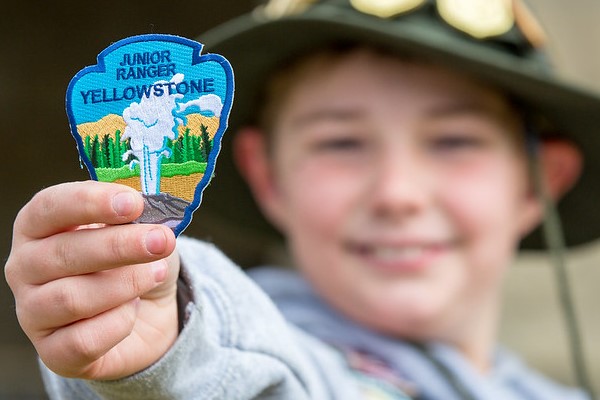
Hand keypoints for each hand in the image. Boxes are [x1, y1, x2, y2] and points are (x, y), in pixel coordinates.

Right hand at [4, 181, 179, 379]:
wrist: (149, 314)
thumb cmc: (135, 260)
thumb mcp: (141, 228)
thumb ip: (140, 214)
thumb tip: (150, 207)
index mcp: (39, 226)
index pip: (50, 206)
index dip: (90, 202)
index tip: (133, 203)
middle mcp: (25, 267)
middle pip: (64, 253)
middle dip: (119, 246)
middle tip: (161, 240)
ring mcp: (33, 311)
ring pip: (72, 298)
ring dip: (125, 284)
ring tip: (156, 274)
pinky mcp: (52, 351)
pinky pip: (84, 340)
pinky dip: (120, 323)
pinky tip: (133, 310)